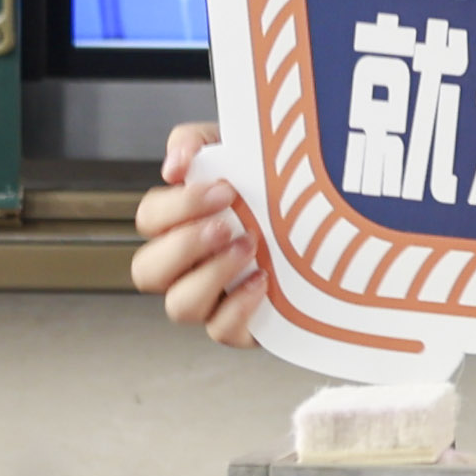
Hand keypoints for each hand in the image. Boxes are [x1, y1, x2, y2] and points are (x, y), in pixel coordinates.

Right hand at [129, 122, 270, 348]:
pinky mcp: (242, 324)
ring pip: (180, 306)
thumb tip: (175, 165)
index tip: (223, 189)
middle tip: (225, 225)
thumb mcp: (234, 147)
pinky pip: (222, 331)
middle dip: (184, 246)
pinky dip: (238, 308)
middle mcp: (186, 265)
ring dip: (210, 276)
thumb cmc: (270, 182)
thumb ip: (196, 143)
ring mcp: (212, 298)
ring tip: (249, 248)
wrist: (329, 216)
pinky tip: (264, 279)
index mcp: (179, 223)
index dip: (177, 207)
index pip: (150, 220)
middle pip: (147, 271)